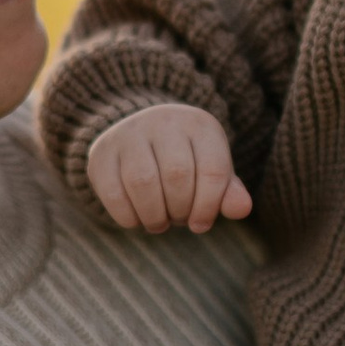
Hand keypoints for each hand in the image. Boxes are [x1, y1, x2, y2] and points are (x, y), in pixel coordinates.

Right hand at [85, 103, 253, 233]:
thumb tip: (242, 209)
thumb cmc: (185, 159)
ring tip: (159, 222)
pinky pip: (114, 193)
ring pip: (143, 183)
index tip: (200, 224)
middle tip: (178, 219)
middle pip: (177, 176)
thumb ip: (228, 191)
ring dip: (154, 215)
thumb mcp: (210, 169)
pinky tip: (137, 219)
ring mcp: (129, 134)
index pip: (213, 170)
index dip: (209, 207)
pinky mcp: (102, 154)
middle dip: (180, 210)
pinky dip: (129, 217)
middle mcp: (164, 121)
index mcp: (199, 125)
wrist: (139, 133)